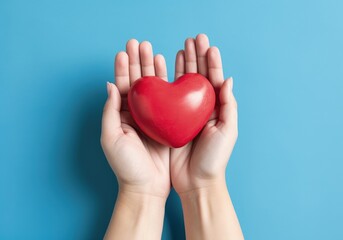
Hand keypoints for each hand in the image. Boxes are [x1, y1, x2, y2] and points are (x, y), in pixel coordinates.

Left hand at [101, 39, 169, 198]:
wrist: (147, 187)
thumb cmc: (126, 166)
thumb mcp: (111, 138)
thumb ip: (110, 111)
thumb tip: (110, 85)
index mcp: (121, 116)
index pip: (121, 86)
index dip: (122, 68)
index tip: (124, 50)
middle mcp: (136, 114)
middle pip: (137, 82)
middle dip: (137, 62)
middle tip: (139, 43)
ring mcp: (152, 118)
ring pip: (152, 88)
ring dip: (151, 68)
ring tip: (153, 50)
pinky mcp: (166, 124)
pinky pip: (167, 100)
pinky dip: (166, 84)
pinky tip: (167, 70)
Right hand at [170, 34, 237, 192]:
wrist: (196, 180)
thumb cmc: (215, 158)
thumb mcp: (228, 131)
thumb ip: (229, 105)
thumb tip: (228, 79)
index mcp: (217, 108)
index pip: (214, 79)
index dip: (212, 62)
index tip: (208, 45)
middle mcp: (201, 107)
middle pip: (199, 76)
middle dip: (197, 57)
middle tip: (193, 38)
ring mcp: (185, 113)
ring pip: (183, 83)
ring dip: (183, 64)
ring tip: (181, 47)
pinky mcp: (170, 120)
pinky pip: (168, 97)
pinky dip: (167, 82)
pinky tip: (165, 69)